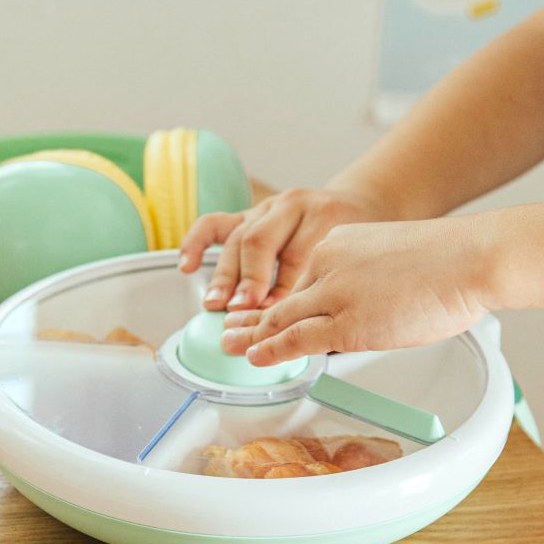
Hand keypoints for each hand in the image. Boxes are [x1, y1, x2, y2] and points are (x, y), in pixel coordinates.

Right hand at [178, 186, 393, 311]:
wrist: (356, 208)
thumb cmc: (355, 247)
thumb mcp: (356, 266)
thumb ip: (331, 292)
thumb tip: (306, 335)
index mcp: (324, 217)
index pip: (297, 256)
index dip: (283, 288)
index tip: (274, 316)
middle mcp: (292, 208)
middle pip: (262, 243)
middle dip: (249, 279)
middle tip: (241, 308)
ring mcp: (267, 209)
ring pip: (238, 237)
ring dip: (225, 274)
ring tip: (217, 302)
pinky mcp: (248, 214)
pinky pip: (215, 224)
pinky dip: (197, 244)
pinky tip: (186, 265)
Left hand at [220, 216, 494, 366]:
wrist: (468, 258)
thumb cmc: (447, 261)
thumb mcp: (392, 257)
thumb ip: (368, 279)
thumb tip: (369, 307)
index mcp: (338, 243)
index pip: (298, 277)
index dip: (276, 299)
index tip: (262, 311)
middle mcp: (327, 263)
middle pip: (279, 297)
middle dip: (251, 318)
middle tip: (231, 329)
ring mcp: (334, 293)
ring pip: (280, 319)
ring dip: (252, 336)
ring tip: (231, 347)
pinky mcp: (346, 322)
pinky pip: (296, 339)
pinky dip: (271, 350)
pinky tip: (258, 358)